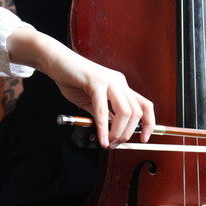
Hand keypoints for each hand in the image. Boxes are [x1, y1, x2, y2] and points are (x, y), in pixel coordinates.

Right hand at [7, 27, 154, 147]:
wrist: (56, 62)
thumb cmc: (73, 81)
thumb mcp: (92, 102)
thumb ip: (104, 115)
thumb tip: (111, 133)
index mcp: (122, 86)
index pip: (144, 105)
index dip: (149, 124)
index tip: (144, 138)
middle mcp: (119, 82)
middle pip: (136, 112)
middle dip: (128, 133)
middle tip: (116, 144)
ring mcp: (109, 81)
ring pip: (125, 112)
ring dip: (118, 132)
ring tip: (108, 142)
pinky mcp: (95, 81)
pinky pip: (102, 109)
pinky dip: (103, 127)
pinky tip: (101, 138)